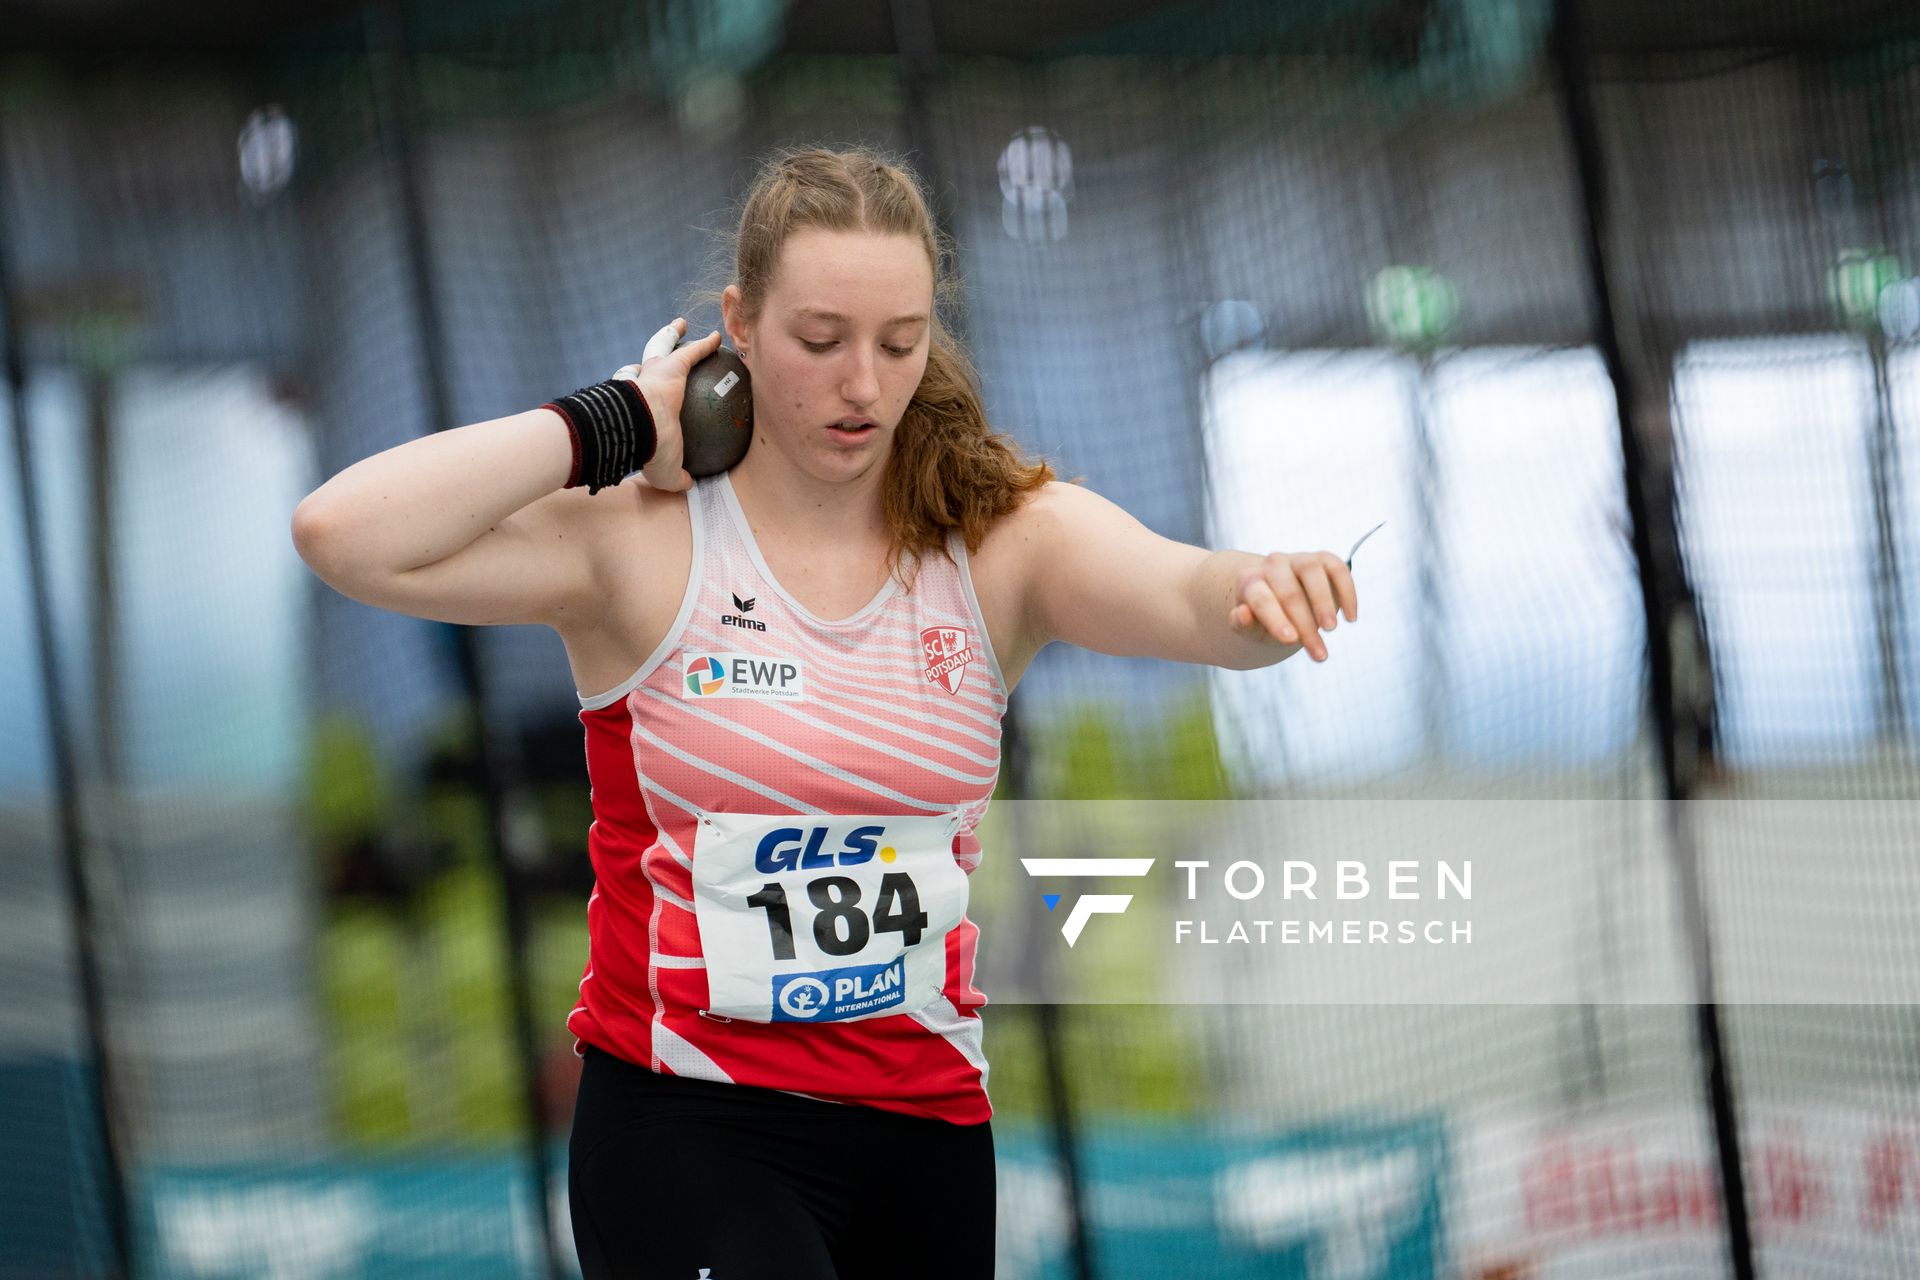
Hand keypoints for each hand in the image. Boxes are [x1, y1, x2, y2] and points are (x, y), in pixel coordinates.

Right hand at [612, 317, 724, 491]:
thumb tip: (687, 484)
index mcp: (634, 410)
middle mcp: (639, 386)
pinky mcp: (672, 366)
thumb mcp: (663, 472)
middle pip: (644, 364)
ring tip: (680, 326)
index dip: (637, 390)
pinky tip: (717, 337)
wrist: (639, 427)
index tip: (644, 393)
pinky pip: (692, 352)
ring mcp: (654, 373)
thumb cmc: (648, 450)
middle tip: (657, 355)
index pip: (635, 396)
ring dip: (671, 336)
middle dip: (650, 356)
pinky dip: (705, 344)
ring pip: (663, 348)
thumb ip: (676, 476)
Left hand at [1228, 551, 1357, 662]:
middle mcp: (1273, 564)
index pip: (1260, 598)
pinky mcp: (1324, 559)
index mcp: (1251, 581)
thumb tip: (1242, 613)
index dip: (1275, 619)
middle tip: (1318, 653)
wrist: (1285, 603)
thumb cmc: (1266, 621)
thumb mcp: (1252, 630)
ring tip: (1331, 629)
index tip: (1290, 641)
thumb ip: (1243, 625)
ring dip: (1323, 601)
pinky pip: (1338, 568)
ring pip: (1311, 570)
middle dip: (1304, 624)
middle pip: (1288, 590)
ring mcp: (1299, 558)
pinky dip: (1347, 591)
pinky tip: (1351, 617)